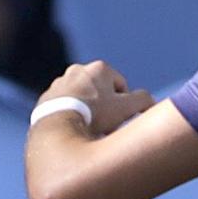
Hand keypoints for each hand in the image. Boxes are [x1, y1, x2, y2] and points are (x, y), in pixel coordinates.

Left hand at [37, 60, 153, 137]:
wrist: (57, 130)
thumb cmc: (94, 116)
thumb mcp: (125, 109)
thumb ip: (143, 101)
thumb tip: (152, 101)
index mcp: (98, 68)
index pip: (121, 86)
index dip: (124, 105)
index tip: (119, 120)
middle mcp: (76, 70)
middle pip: (99, 92)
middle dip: (104, 107)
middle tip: (105, 127)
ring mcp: (59, 84)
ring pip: (80, 99)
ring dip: (86, 111)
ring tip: (87, 130)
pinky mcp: (45, 99)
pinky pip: (63, 108)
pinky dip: (69, 116)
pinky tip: (72, 130)